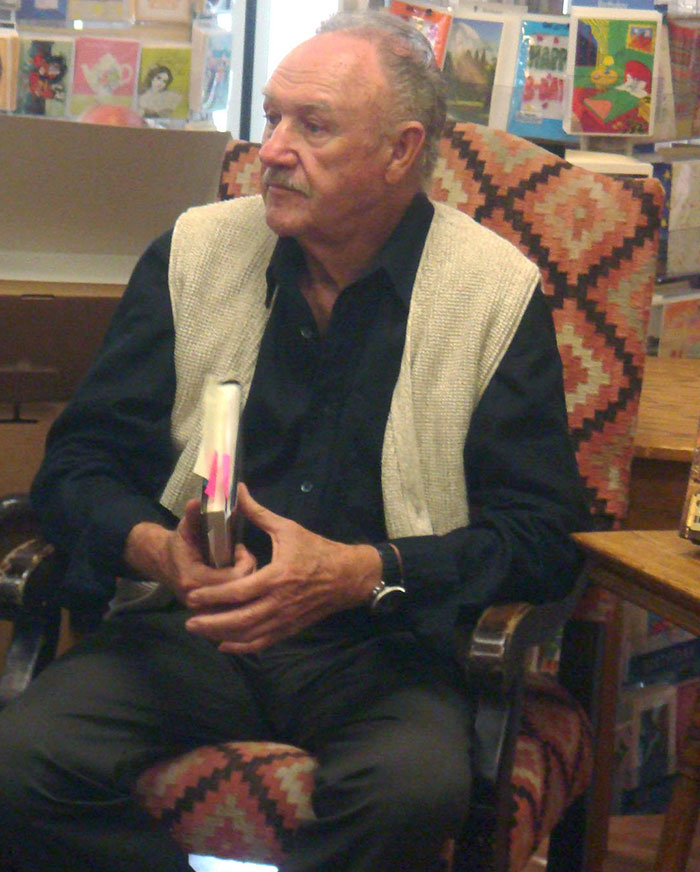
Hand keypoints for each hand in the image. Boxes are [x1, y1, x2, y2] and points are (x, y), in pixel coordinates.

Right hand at [124, 499, 256, 605]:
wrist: (163, 564)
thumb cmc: (179, 544)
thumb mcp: (185, 527)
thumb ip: (193, 516)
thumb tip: (197, 501)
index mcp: (193, 580)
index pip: (234, 577)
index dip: (244, 561)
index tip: (240, 548)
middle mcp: (199, 600)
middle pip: (241, 592)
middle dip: (247, 572)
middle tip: (243, 557)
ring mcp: (204, 611)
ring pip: (240, 603)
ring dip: (246, 584)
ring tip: (240, 566)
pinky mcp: (209, 615)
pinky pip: (234, 610)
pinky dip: (240, 594)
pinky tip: (237, 580)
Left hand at [185, 484, 381, 652]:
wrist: (348, 576)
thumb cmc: (316, 550)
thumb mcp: (288, 529)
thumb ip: (259, 513)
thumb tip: (238, 491)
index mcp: (277, 577)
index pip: (238, 592)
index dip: (213, 596)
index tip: (192, 595)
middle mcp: (279, 602)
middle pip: (239, 620)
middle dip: (211, 623)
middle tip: (189, 621)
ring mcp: (285, 619)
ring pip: (249, 635)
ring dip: (222, 636)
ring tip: (201, 631)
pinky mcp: (290, 628)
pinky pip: (263, 643)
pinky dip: (242, 646)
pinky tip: (225, 645)